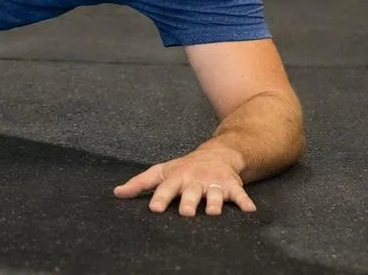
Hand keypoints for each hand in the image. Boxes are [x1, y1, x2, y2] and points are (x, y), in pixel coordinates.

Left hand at [113, 146, 255, 216]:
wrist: (215, 154)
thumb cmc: (183, 168)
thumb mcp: (161, 172)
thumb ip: (139, 184)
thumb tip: (117, 193)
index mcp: (176, 178)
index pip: (165, 188)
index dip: (160, 198)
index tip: (154, 208)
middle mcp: (194, 180)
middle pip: (191, 192)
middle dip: (189, 201)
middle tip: (186, 212)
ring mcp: (213, 181)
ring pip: (214, 193)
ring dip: (214, 202)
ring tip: (213, 212)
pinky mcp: (230, 185)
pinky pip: (239, 194)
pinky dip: (245, 201)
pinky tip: (250, 211)